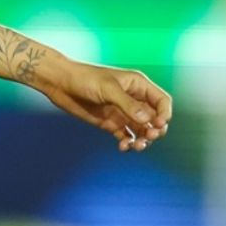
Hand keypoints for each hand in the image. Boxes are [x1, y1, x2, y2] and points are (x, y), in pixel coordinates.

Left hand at [35, 57, 171, 151]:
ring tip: (136, 146)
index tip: (157, 125)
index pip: (162, 101)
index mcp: (138, 85)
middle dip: (155, 130)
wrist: (61, 83)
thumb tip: (147, 120)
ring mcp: (123, 112)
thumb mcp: (108, 89)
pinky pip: (127, 137)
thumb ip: (127, 104)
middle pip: (155, 119)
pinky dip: (128, 144)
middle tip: (148, 137)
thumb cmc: (84, 78)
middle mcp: (133, 99)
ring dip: (144, 140)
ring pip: (142, 131)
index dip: (164, 114)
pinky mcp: (111, 124)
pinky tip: (123, 147)